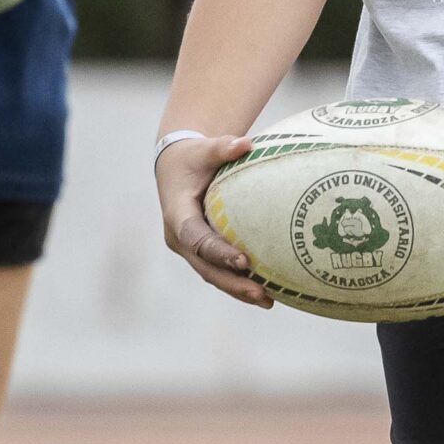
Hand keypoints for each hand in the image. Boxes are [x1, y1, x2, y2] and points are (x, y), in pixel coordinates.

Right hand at [155, 134, 272, 307]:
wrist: (175, 167)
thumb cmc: (193, 157)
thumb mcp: (204, 149)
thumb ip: (223, 147)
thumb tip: (245, 143)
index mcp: (177, 215)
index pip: (196, 239)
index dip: (218, 252)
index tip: (244, 261)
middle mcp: (179, 237)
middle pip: (205, 266)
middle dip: (232, 282)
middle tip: (261, 293)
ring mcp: (188, 248)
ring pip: (211, 274)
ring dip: (237, 289)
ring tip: (268, 301)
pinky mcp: (199, 251)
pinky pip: (217, 270)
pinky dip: (237, 282)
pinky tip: (265, 293)